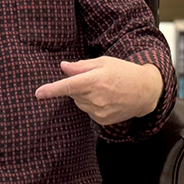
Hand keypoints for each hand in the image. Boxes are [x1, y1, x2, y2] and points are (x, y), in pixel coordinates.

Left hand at [35, 56, 163, 124]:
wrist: (145, 91)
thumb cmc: (123, 72)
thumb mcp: (103, 62)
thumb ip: (80, 66)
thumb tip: (63, 67)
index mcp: (95, 80)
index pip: (68, 86)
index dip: (51, 90)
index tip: (38, 93)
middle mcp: (96, 98)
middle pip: (73, 93)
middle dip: (78, 85)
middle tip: (94, 79)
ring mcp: (99, 111)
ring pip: (79, 102)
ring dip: (84, 95)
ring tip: (103, 89)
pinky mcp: (102, 120)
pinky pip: (87, 111)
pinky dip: (92, 104)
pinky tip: (106, 99)